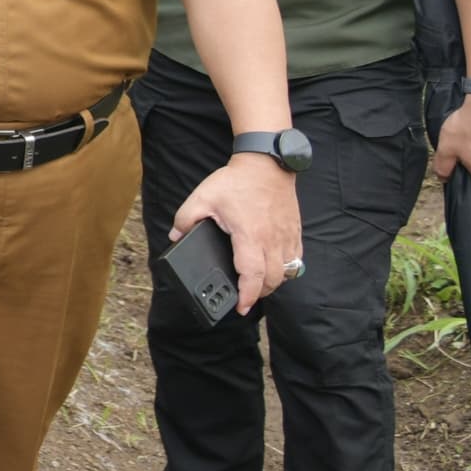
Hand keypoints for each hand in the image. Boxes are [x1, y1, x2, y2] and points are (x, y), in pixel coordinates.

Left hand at [169, 155, 305, 313]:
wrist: (266, 163)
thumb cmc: (237, 181)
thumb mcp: (202, 197)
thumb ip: (185, 219)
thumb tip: (174, 237)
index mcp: (250, 235)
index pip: (253, 274)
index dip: (248, 296)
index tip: (241, 307)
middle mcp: (272, 239)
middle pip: (272, 280)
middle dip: (259, 294)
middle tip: (244, 298)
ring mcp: (286, 236)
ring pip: (287, 272)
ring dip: (273, 283)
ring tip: (257, 285)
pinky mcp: (294, 231)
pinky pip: (296, 259)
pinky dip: (286, 269)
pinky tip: (274, 268)